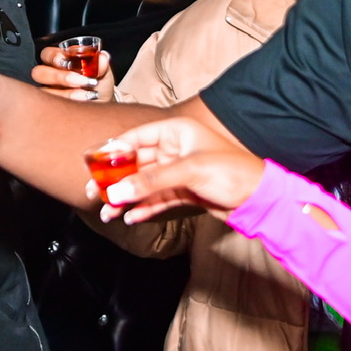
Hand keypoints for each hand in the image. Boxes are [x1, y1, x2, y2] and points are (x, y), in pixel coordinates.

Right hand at [30, 44, 111, 101]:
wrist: (102, 107)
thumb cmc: (98, 85)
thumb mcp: (103, 73)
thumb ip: (102, 64)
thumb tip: (103, 57)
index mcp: (59, 61)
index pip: (47, 54)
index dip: (54, 56)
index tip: (67, 62)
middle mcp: (50, 76)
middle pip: (39, 72)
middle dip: (58, 76)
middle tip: (79, 80)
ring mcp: (49, 93)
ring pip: (44, 91)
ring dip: (66, 93)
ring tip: (87, 95)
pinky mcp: (51, 108)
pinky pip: (51, 107)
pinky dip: (68, 104)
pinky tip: (83, 104)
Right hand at [96, 117, 267, 221]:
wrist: (260, 199)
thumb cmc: (232, 172)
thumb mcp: (189, 172)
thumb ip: (150, 181)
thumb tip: (117, 192)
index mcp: (176, 132)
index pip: (136, 137)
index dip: (112, 149)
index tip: (91, 162)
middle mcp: (174, 150)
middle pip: (135, 162)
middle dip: (114, 178)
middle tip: (93, 192)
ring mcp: (178, 172)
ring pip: (143, 184)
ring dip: (125, 198)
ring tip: (107, 212)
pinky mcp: (183, 192)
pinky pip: (156, 199)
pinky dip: (142, 208)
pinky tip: (129, 218)